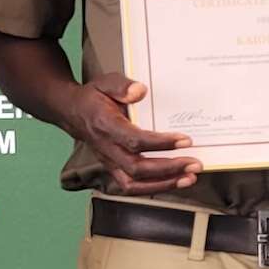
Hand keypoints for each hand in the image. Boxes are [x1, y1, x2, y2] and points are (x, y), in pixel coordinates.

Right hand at [66, 73, 199, 195]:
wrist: (73, 111)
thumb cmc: (94, 96)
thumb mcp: (105, 81)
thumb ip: (122, 85)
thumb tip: (140, 91)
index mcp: (105, 125)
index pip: (134, 140)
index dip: (161, 143)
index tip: (185, 140)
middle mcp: (106, 148)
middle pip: (137, 168)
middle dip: (169, 168)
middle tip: (195, 164)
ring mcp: (108, 162)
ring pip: (134, 183)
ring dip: (164, 184)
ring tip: (189, 178)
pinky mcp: (112, 169)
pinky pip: (132, 186)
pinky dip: (154, 187)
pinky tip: (174, 181)